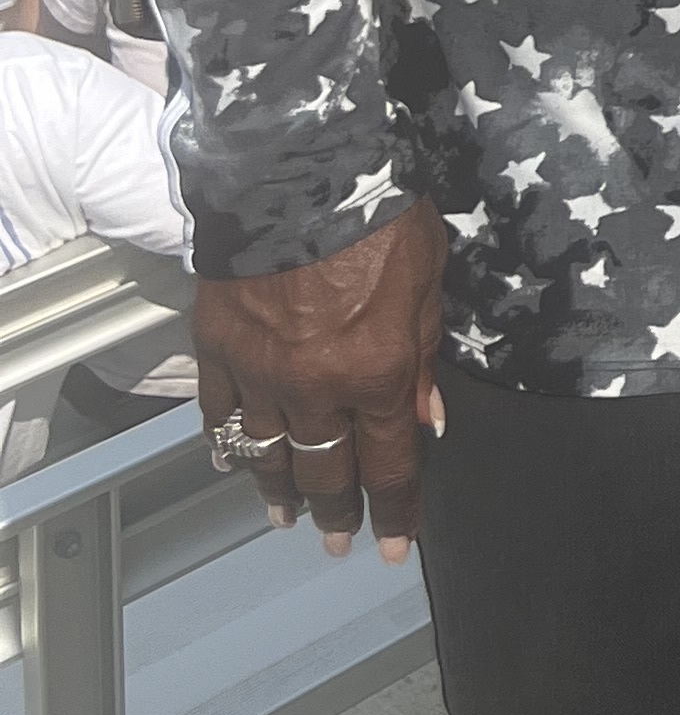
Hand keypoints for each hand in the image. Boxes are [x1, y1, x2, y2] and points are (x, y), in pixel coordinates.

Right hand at [194, 203, 445, 562]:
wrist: (301, 169)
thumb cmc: (378, 216)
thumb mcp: (427, 284)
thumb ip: (422, 358)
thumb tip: (425, 421)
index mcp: (375, 373)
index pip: (387, 464)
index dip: (393, 511)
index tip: (392, 545)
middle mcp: (314, 387)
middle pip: (324, 471)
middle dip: (336, 512)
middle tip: (337, 541)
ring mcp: (260, 372)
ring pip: (267, 454)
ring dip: (278, 492)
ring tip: (286, 519)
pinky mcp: (217, 347)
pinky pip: (219, 412)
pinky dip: (227, 441)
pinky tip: (233, 460)